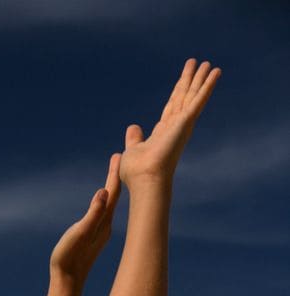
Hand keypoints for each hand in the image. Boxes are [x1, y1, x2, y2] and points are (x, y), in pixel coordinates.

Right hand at [49, 153, 120, 281]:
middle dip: (116, 176)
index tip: (119, 154)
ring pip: (109, 204)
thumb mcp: (79, 232)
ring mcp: (101, 232)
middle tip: (119, 156)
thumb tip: (103, 192)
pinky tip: (104, 202)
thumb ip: (92, 213)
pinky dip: (105, 201)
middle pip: (114, 195)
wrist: (67, 281)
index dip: (115, 173)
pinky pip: (103, 213)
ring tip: (113, 176)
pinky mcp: (94, 238)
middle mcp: (106, 225)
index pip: (112, 192)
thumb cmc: (69, 257)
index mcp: (103, 221)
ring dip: (111, 188)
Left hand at [120, 58, 220, 187]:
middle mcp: (175, 127)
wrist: (144, 178)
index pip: (171, 108)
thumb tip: (133, 128)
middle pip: (183, 98)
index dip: (177, 94)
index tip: (182, 82)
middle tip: (195, 63)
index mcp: (163, 133)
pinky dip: (208, 85)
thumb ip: (134, 139)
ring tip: (208, 63)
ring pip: (193, 95)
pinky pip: (199, 99)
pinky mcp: (186, 121)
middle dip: (189, 80)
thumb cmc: (137, 172)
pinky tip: (215, 72)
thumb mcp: (133, 150)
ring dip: (201, 79)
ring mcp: (182, 124)